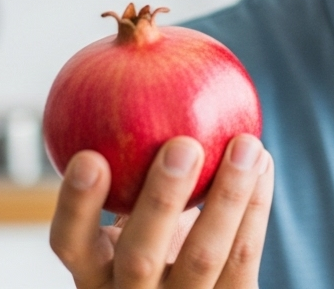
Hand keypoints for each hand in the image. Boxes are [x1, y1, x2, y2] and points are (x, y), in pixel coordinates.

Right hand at [50, 134, 274, 287]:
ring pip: (205, 256)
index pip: (70, 243)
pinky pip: (244, 255)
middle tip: (182, 145)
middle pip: (140, 255)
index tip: (89, 155)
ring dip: (228, 195)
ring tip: (246, 144)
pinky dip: (256, 205)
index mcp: (93, 272)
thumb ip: (126, 165)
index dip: (76, 205)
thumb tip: (133, 65)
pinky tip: (263, 161)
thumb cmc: (157, 234)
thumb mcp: (130, 213)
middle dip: (161, 200)